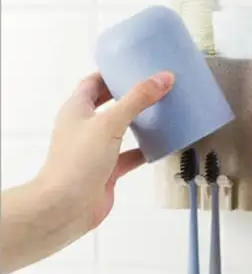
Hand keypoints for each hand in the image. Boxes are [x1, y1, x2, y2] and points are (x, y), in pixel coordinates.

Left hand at [38, 70, 174, 239]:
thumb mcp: (110, 123)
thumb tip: (163, 78)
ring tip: (162, 111)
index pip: (93, 83)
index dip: (112, 74)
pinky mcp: (107, 169)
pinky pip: (130, 155)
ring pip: (121, 130)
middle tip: (154, 86)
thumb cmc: (77, 162)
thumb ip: (137, 99)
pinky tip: (162, 145)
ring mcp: (96, 149)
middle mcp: (85, 127)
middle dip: (130, 96)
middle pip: (108, 104)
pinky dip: (146, 150)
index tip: (135, 66)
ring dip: (140, 122)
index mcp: (77, 110)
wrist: (66, 206)